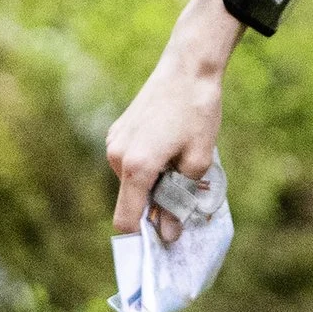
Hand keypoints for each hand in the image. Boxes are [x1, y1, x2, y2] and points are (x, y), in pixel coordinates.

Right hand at [107, 48, 226, 237]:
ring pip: (132, 181)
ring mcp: (114, 142)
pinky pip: (130, 162)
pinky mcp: (118, 131)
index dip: (142, 237)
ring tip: (181, 164)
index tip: (162, 243)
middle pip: (131, 200)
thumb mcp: (197, 161)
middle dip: (155, 206)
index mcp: (136, 168)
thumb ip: (179, 200)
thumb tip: (168, 233)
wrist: (187, 68)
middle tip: (185, 196)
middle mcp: (117, 157)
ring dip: (153, 183)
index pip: (126, 220)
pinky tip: (170, 149)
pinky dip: (148, 166)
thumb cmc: (197, 113)